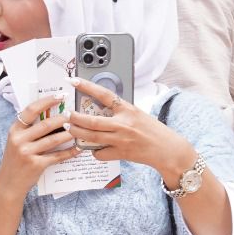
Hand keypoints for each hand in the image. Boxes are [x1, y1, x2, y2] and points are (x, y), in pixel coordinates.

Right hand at [0, 95, 81, 197]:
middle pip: (45, 124)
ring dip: (69, 133)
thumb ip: (28, 129)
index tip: (60, 96)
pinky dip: (69, 152)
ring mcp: (27, 153)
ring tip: (79, 129)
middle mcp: (19, 140)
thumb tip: (50, 114)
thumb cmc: (15, 160)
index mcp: (14, 130)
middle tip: (74, 114)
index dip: (46, 101)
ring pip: (53, 139)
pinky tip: (78, 148)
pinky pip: (57, 156)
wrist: (8, 184)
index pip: (31, 110)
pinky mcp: (36, 165)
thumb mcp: (16, 141)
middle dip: (63, 118)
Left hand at [65, 77, 195, 173]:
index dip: (86, 86)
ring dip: (77, 133)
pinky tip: (93, 148)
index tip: (73, 81)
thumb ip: (119, 112)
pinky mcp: (120, 153)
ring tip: (69, 129)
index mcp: (127, 110)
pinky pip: (99, 153)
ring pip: (91, 136)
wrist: (168, 150)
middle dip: (74, 118)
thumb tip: (100, 109)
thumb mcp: (137, 114)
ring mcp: (121, 140)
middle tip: (66, 115)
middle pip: (91, 121)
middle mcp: (123, 124)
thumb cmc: (153, 130)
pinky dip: (93, 151)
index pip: (103, 95)